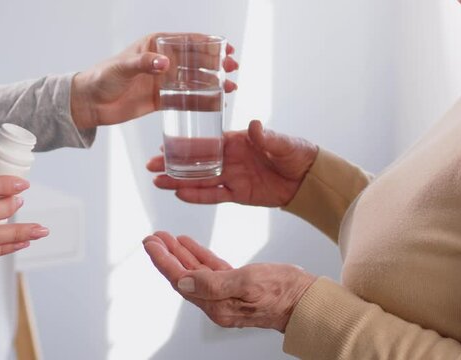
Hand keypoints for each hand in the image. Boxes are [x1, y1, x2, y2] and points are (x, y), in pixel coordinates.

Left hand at [70, 33, 238, 128]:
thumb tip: (166, 63)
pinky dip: (201, 101)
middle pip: (196, 60)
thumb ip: (144, 64)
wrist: (89, 103)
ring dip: (213, 83)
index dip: (209, 44)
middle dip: (217, 63)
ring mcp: (162, 81)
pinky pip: (185, 99)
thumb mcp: (122, 68)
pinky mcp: (160, 100)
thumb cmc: (102, 78)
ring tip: (231, 88)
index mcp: (155, 46)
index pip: (187, 41)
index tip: (226, 48)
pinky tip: (216, 103)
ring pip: (194, 80)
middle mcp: (162, 61)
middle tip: (233, 68)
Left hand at [143, 231, 316, 332]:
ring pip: (195, 271)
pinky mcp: (237, 286)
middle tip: (153, 237)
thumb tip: (184, 280)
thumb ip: (213, 283)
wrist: (309, 300)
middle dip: (166, 255)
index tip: (150, 244)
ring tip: (166, 237)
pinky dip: (198, 255)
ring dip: (179, 253)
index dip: (162, 261)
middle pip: (183, 275)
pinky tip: (189, 244)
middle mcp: (217, 302)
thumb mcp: (248, 282)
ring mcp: (226, 294)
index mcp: (217, 304)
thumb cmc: (284, 292)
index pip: (180, 280)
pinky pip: (210, 269)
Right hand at [147, 120, 317, 206]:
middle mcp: (230, 158)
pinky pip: (214, 196)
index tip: (165, 147)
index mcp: (237, 141)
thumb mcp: (283, 143)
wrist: (310, 179)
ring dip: (179, 181)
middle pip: (196, 162)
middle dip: (173, 164)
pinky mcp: (238, 194)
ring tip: (157, 182)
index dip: (185, 145)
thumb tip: (254, 125)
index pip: (205, 142)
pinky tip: (179, 195)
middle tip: (151, 167)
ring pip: (200, 180)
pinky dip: (198, 196)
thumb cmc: (297, 153)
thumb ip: (267, 137)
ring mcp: (232, 177)